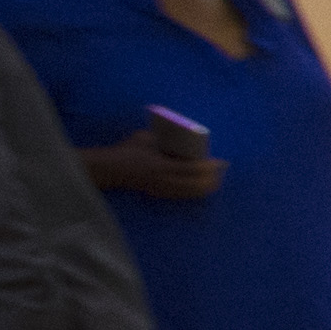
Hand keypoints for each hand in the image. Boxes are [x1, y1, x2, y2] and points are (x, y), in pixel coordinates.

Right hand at [84, 132, 221, 201]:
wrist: (109, 169)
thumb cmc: (127, 150)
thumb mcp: (145, 138)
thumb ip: (163, 137)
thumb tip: (180, 133)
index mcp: (161, 166)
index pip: (192, 169)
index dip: (209, 167)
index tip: (220, 162)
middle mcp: (163, 180)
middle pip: (196, 185)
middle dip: (212, 180)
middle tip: (221, 171)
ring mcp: (161, 189)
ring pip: (190, 193)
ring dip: (205, 187)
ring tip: (216, 179)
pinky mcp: (158, 194)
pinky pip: (181, 195)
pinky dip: (194, 192)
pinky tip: (202, 187)